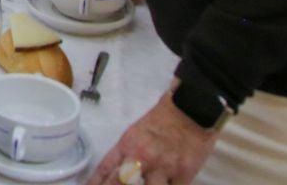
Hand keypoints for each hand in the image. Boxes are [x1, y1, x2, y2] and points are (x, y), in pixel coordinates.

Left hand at [88, 91, 219, 184]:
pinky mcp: (184, 175)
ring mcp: (163, 167)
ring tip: (143, 184)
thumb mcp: (135, 133)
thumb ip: (124, 155)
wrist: (190, 109)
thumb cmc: (161, 122)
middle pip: (120, 183)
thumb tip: (114, 176)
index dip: (95, 183)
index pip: (105, 169)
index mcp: (127, 144)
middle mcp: (142, 157)